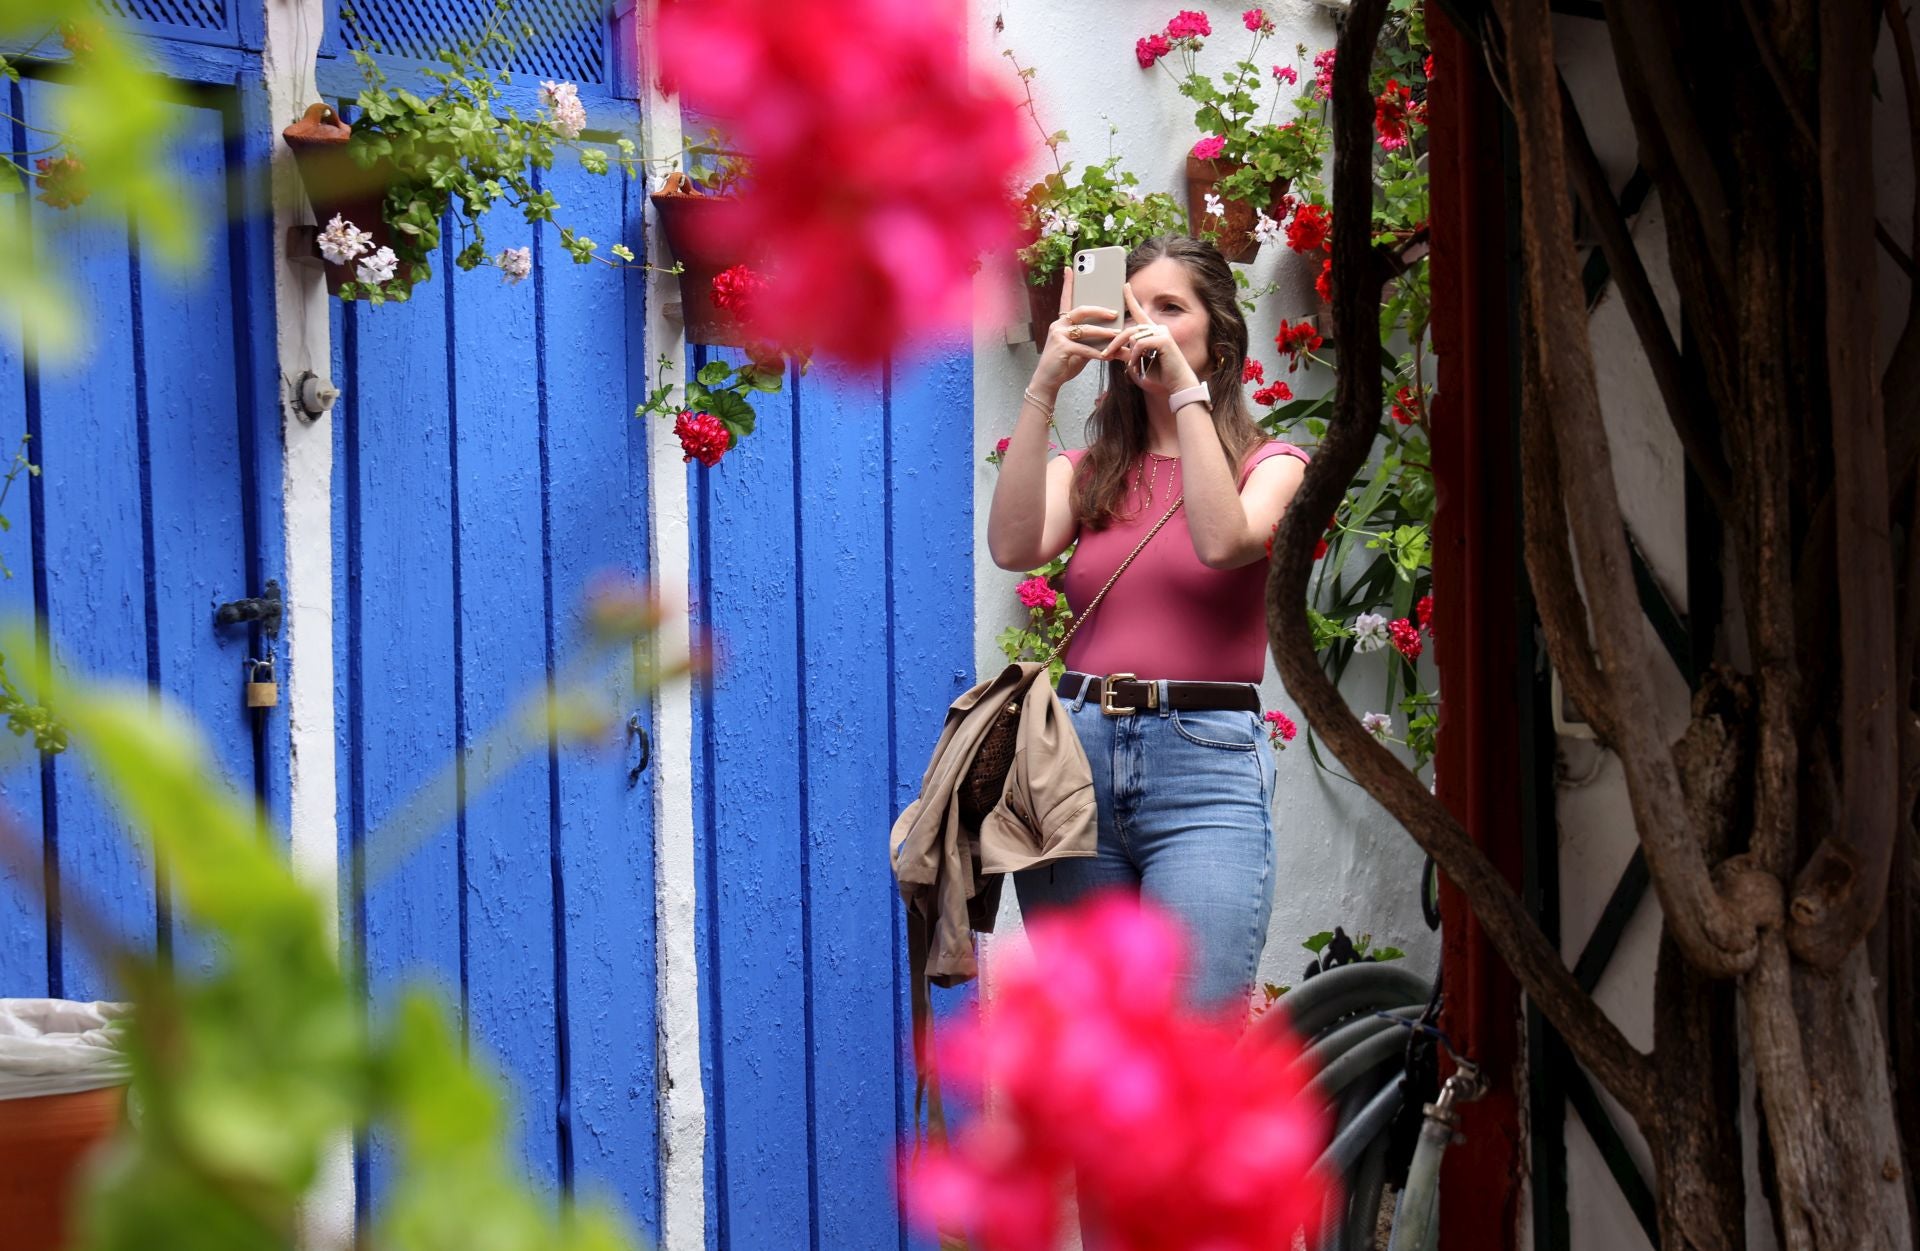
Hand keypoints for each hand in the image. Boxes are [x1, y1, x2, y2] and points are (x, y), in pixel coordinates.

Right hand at [1031, 268, 1122, 392]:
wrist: (1048, 381)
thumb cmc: (1065, 363)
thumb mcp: (1079, 348)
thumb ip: (1092, 339)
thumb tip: (1113, 336)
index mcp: (1062, 321)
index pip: (1066, 298)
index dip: (1068, 283)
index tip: (1071, 268)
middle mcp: (1058, 325)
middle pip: (1081, 310)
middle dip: (1100, 310)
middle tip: (1114, 313)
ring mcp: (1058, 335)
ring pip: (1085, 329)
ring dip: (1103, 333)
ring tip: (1117, 335)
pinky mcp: (1061, 348)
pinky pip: (1084, 348)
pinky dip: (1097, 352)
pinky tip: (1107, 356)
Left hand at [1109, 282, 1199, 396]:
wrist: (1177, 385)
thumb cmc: (1159, 376)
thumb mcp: (1138, 363)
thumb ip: (1127, 353)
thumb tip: (1112, 349)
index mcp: (1153, 331)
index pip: (1140, 312)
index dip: (1131, 298)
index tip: (1125, 286)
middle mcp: (1158, 328)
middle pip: (1129, 330)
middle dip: (1114, 343)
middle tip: (1105, 355)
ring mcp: (1162, 332)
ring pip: (1132, 337)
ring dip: (1126, 355)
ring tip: (1130, 368)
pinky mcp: (1164, 339)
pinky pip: (1139, 345)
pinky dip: (1134, 358)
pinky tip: (1136, 367)